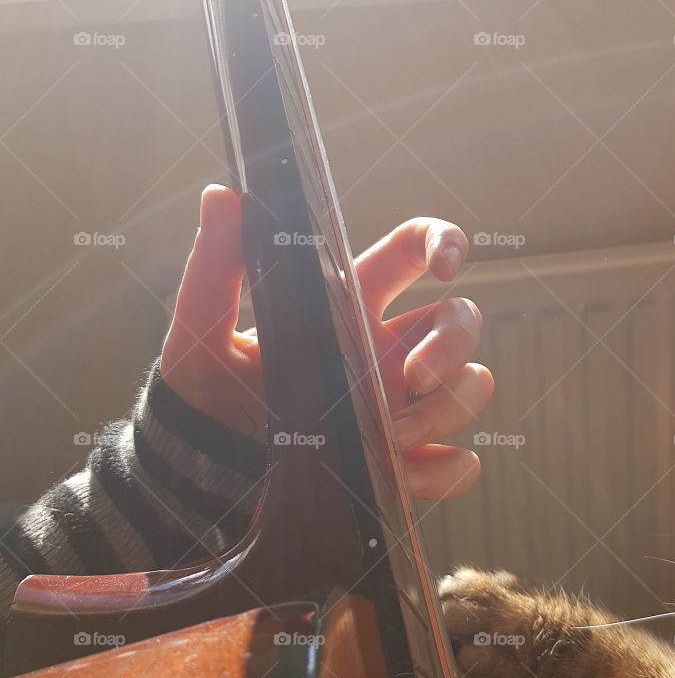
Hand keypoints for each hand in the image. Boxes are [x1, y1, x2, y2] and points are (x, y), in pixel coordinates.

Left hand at [160, 185, 492, 498]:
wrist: (203, 481)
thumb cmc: (202, 400)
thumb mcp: (202, 335)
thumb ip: (214, 268)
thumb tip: (222, 196)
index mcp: (347, 307)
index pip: (410, 252)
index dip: (443, 241)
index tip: (446, 264)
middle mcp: (385, 352)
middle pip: (460, 320)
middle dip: (454, 344)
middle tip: (413, 378)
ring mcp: (402, 406)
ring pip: (470, 387)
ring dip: (444, 410)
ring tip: (392, 440)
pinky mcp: (409, 464)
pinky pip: (459, 464)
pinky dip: (444, 471)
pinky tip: (403, 477)